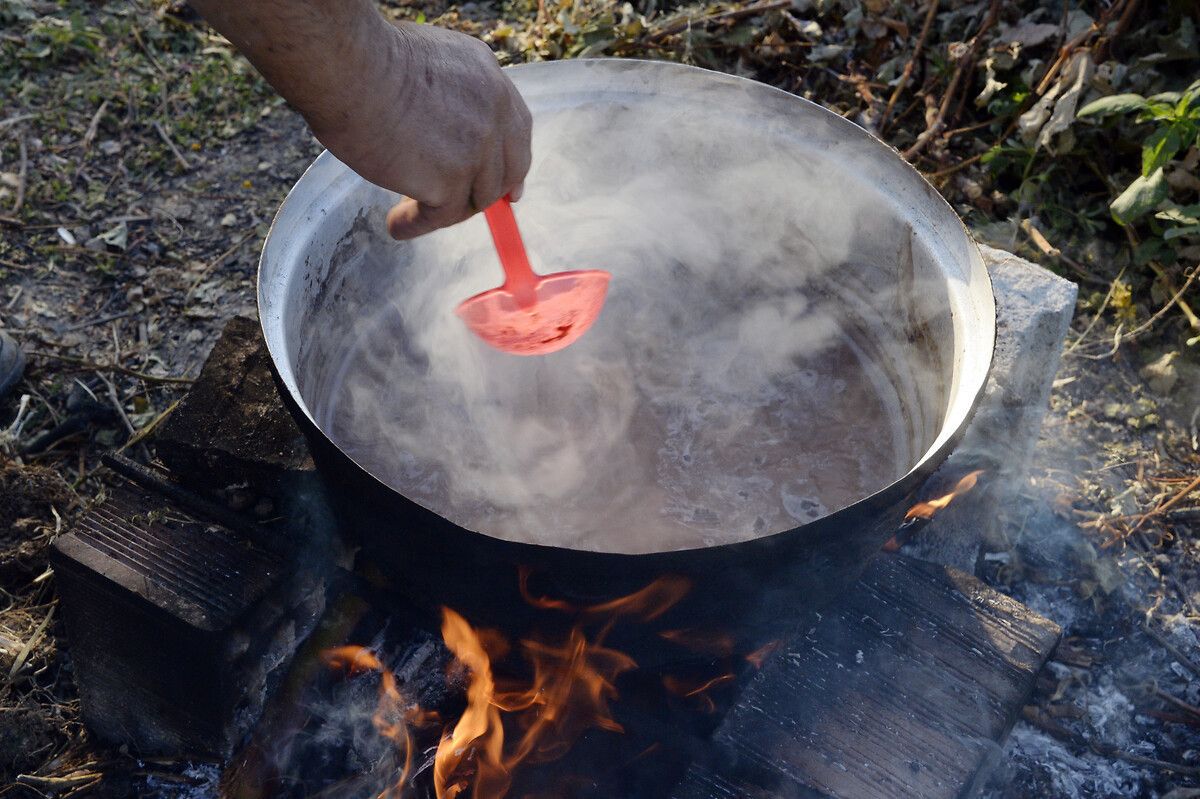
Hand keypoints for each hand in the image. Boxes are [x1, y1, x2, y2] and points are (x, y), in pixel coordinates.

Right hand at [312, 23, 532, 239]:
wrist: (350, 65)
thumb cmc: (368, 55)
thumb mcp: (431, 58)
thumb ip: (452, 90)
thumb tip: (442, 126)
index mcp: (489, 79)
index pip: (516, 131)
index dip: (510, 163)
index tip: (509, 189)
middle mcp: (493, 113)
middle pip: (504, 171)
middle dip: (486, 195)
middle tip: (457, 207)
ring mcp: (477, 149)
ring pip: (473, 198)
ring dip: (443, 209)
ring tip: (408, 211)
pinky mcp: (451, 180)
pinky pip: (441, 216)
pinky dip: (417, 224)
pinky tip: (397, 224)